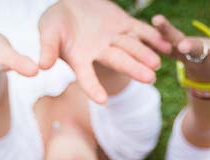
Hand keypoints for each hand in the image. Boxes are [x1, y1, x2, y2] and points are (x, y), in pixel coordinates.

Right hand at [38, 0, 170, 103]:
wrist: (70, 4)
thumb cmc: (55, 21)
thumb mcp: (48, 31)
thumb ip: (47, 48)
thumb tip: (42, 66)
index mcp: (81, 59)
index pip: (87, 77)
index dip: (93, 88)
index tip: (102, 100)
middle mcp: (100, 52)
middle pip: (118, 61)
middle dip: (133, 69)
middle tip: (149, 79)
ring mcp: (114, 39)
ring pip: (132, 47)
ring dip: (144, 55)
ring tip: (157, 64)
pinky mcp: (124, 25)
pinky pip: (141, 31)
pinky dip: (153, 37)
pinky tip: (167, 45)